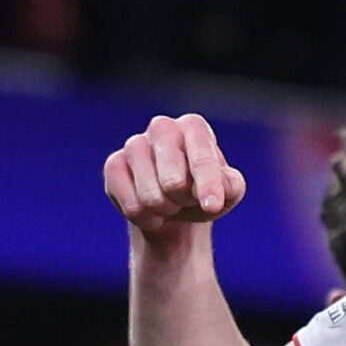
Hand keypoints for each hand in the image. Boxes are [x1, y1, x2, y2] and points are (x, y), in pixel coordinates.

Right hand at [104, 113, 248, 240]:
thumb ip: (231, 187)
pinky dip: (147, 219)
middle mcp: (162, 128)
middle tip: (186, 199)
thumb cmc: (203, 189)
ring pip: (151, 197)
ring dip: (166, 210)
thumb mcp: (228, 192)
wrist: (173, 203)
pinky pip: (132, 206)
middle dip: (184, 201)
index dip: (208, 184)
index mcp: (194, 127)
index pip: (201, 156)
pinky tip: (152, 211)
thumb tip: (218, 190)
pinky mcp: (114, 165)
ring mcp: (134, 144)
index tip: (212, 206)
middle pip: (173, 181)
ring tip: (171, 203)